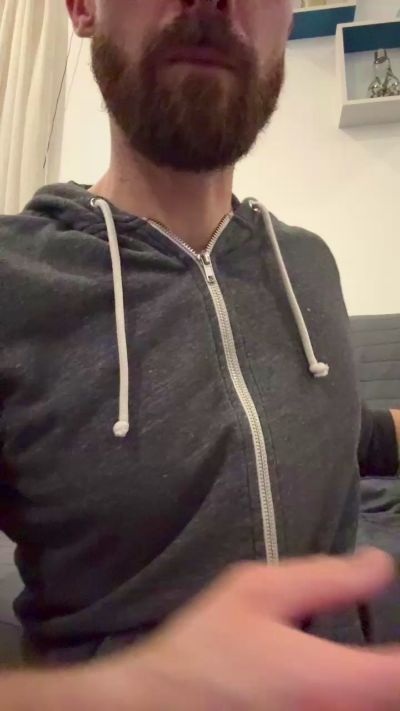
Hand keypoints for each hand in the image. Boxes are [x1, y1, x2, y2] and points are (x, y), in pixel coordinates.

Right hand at [106, 549, 399, 710]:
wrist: (157, 704)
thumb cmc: (206, 648)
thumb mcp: (258, 591)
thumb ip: (326, 578)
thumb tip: (380, 565)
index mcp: (329, 680)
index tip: (397, 629)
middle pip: (390, 698)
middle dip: (390, 670)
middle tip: (380, 648)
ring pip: (370, 709)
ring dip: (376, 687)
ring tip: (369, 662)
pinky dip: (357, 699)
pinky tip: (347, 684)